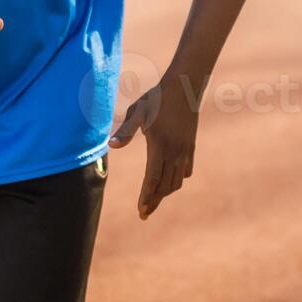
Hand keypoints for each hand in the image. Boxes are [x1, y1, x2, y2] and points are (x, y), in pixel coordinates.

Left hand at [108, 76, 199, 219]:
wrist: (184, 88)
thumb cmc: (157, 99)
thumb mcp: (138, 111)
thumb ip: (125, 131)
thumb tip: (111, 146)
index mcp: (160, 145)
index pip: (153, 179)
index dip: (147, 196)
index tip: (140, 210)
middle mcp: (175, 152)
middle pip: (165, 186)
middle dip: (154, 201)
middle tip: (144, 214)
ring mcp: (185, 151)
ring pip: (177, 181)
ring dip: (165, 193)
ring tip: (153, 200)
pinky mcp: (190, 147)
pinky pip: (186, 172)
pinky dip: (177, 181)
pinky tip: (170, 183)